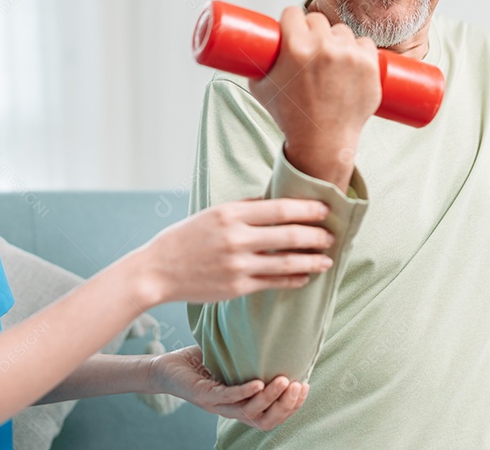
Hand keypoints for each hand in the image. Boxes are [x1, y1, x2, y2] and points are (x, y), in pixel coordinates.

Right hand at [140, 197, 334, 303]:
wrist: (157, 271)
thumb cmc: (186, 238)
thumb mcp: (213, 214)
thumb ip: (245, 208)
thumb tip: (278, 201)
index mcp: (230, 214)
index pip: (280, 208)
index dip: (307, 209)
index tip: (326, 209)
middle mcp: (236, 238)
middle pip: (288, 235)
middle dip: (316, 235)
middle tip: (332, 235)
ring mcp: (237, 265)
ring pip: (286, 262)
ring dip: (312, 260)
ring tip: (327, 259)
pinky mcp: (237, 288)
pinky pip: (273, 283)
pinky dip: (294, 279)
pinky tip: (305, 276)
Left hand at [150, 345, 308, 430]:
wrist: (163, 368)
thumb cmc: (198, 363)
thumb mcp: (230, 357)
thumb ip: (250, 353)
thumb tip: (275, 331)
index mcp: (240, 403)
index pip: (272, 414)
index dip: (292, 406)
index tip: (306, 386)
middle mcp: (231, 408)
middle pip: (265, 420)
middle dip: (286, 406)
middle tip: (299, 386)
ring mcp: (217, 404)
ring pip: (250, 412)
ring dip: (270, 398)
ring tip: (285, 381)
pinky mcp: (203, 396)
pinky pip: (227, 397)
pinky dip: (244, 391)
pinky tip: (258, 381)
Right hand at [248, 7, 379, 188]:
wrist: (322, 142)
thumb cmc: (289, 117)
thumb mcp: (261, 87)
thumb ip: (258, 63)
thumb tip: (250, 46)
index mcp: (295, 47)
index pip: (293, 12)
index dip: (291, 20)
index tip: (292, 28)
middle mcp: (323, 47)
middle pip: (317, 19)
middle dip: (312, 30)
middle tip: (310, 48)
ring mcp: (349, 55)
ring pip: (342, 31)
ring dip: (336, 40)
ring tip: (330, 59)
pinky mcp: (370, 65)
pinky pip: (365, 43)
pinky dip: (359, 51)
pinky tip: (351, 61)